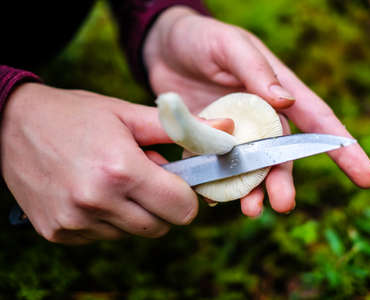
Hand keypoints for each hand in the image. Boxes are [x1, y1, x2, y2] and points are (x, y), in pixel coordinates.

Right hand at [0, 83, 229, 243]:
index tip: (177, 181)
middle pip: (161, 226)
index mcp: (120, 170)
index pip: (181, 208)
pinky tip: (93, 192)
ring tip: (115, 180)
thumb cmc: (76, 115)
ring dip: (135, 211)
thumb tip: (225, 130)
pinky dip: (108, 219)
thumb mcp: (127, 114)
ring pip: (133, 232)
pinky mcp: (58, 232)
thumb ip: (178, 127)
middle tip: (146, 178)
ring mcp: (75, 221)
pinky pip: (103, 236)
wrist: (11, 124)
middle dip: (164, 205)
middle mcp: (97, 201)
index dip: (186, 195)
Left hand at [143, 7, 369, 216]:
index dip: (343, 149)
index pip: (317, 121)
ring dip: (253, 191)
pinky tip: (214, 197)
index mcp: (277, 92)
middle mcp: (261, 118)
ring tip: (250, 209)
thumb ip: (257, 70)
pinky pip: (217, 169)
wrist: (162, 48)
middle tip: (282, 204)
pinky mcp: (208, 142)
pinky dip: (218, 185)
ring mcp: (235, 133)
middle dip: (284, 181)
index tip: (366, 177)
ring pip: (251, 169)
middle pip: (281, 156)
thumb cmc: (203, 39)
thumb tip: (287, 101)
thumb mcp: (230, 46)